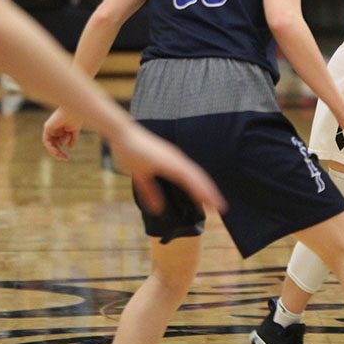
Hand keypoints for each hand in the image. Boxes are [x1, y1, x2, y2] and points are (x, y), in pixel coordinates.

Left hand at [42, 107, 83, 159]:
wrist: (75, 110)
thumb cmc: (77, 118)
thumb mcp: (75, 131)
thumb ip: (72, 139)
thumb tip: (70, 148)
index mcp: (61, 129)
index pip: (59, 143)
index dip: (62, 151)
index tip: (67, 158)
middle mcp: (55, 129)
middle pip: (54, 144)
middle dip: (59, 152)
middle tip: (65, 159)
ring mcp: (50, 128)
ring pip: (51, 144)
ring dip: (56, 151)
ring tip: (62, 156)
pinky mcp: (48, 127)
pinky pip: (47, 141)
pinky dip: (50, 147)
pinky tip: (57, 151)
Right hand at [108, 123, 225, 214]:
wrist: (122, 135)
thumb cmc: (130, 152)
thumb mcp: (141, 177)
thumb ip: (150, 192)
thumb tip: (157, 209)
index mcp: (173, 164)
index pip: (192, 180)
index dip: (202, 191)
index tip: (212, 203)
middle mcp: (177, 161)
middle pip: (198, 179)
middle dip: (210, 194)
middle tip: (221, 207)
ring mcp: (174, 159)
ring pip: (196, 178)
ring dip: (207, 191)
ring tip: (217, 204)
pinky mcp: (169, 160)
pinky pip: (186, 175)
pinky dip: (196, 185)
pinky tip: (203, 194)